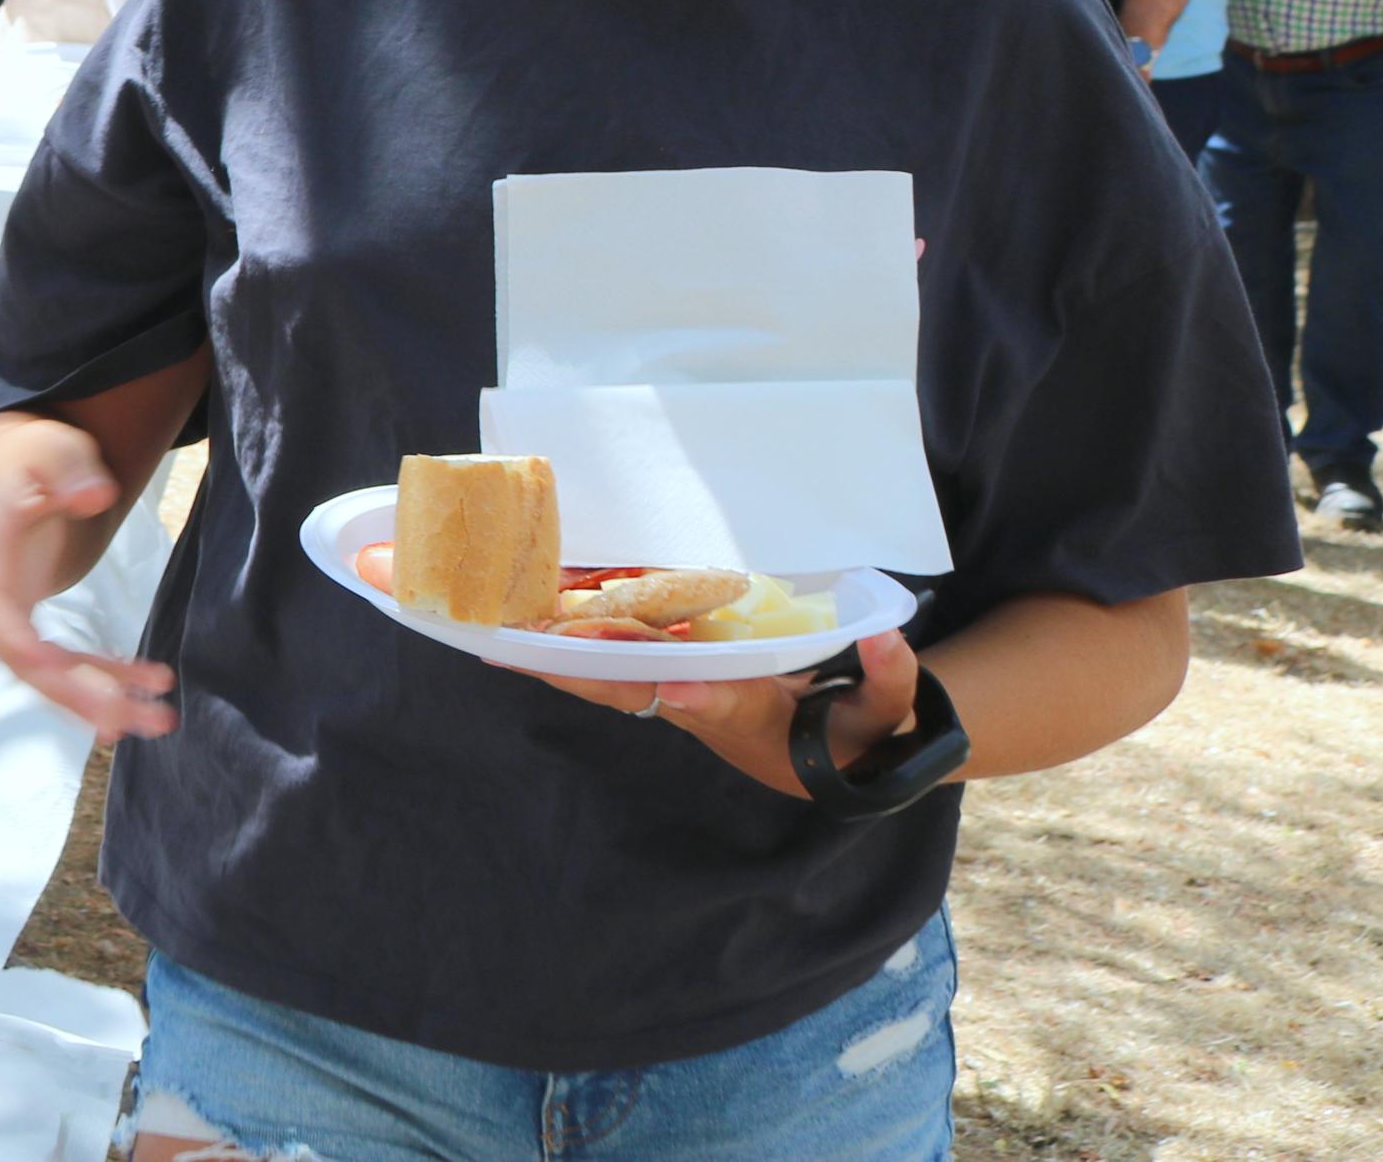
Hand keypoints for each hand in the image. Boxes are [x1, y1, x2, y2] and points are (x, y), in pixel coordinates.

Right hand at [0, 422, 177, 738]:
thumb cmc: (23, 457)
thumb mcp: (48, 447)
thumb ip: (69, 468)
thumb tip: (94, 497)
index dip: (21, 649)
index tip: (65, 675)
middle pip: (21, 660)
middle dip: (76, 695)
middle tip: (130, 720)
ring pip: (45, 675)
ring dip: (100, 700)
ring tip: (157, 719)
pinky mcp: (22, 627)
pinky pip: (62, 663)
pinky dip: (105, 676)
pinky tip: (150, 683)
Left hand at [524, 628, 925, 799]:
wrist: (824, 763)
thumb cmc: (853, 736)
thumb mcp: (882, 716)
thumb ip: (889, 678)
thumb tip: (886, 637)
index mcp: (753, 717)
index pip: (724, 704)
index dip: (704, 695)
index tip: (679, 680)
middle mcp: (699, 705)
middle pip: (630, 690)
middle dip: (578, 671)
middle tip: (513, 646)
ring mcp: (675, 692)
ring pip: (607, 677)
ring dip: (556, 657)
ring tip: (493, 629)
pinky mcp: (666, 676)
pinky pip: (610, 662)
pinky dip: (570, 643)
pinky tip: (526, 620)